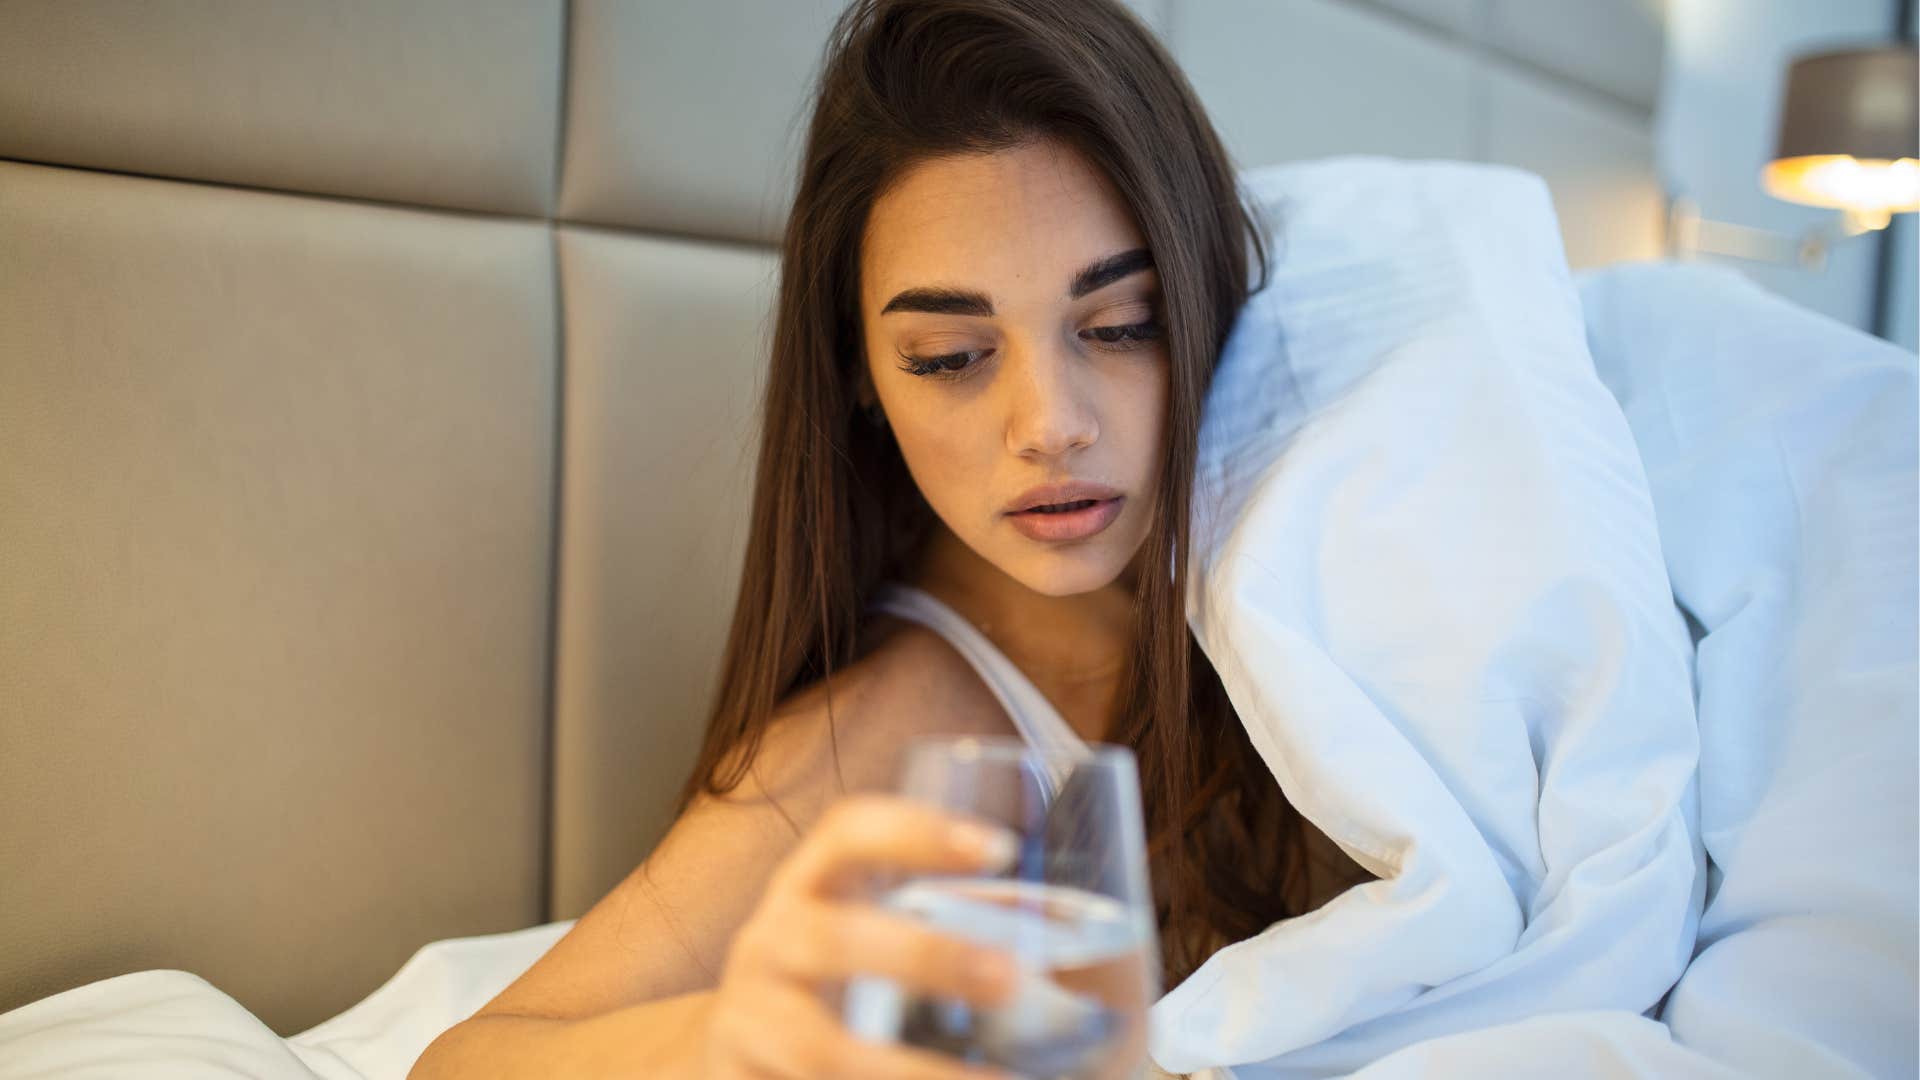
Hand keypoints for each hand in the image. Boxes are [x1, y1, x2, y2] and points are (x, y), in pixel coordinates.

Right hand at [696, 793, 1025, 1078]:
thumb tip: (1123, 967)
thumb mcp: (881, 941)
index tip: (999, 848)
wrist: (737, 1056)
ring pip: (818, 1049)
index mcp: (813, 886)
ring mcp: (748, 1021)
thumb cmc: (843, 988)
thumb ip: (971, 940)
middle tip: (1009, 979)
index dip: (916, 830)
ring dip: (909, 1074)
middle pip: (830, 938)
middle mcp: (770, 942)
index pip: (848, 831)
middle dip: (922, 957)